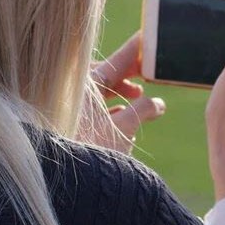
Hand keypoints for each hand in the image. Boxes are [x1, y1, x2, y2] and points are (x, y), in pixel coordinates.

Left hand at [78, 32, 166, 154]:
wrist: (66, 185)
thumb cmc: (92, 151)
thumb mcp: (124, 128)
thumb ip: (143, 109)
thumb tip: (157, 103)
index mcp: (83, 85)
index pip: (115, 61)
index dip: (134, 52)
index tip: (147, 39)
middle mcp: (72, 93)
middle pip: (105, 75)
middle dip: (129, 74)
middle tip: (148, 72)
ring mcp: (68, 109)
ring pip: (97, 92)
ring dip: (120, 92)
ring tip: (139, 94)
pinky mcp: (68, 125)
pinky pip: (90, 108)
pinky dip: (109, 107)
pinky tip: (122, 113)